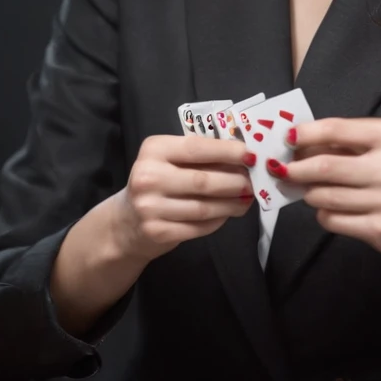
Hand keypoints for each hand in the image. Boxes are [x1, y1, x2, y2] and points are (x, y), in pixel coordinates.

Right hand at [112, 133, 253, 261]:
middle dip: (235, 182)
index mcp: (154, 150)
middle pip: (203, 181)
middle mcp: (148, 177)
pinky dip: (219, 220)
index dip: (227, 152)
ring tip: (247, 199)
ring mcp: (150, 208)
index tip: (251, 155)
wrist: (127, 221)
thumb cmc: (157, 183)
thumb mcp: (170, 160)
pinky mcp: (158, 232)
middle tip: (254, 181)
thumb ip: (200, 156)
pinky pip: (199, 226)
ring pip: (204, 207)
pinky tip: (228, 213)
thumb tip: (243, 158)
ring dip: (232, 204)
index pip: (196, 148)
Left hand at [272, 117, 380, 263]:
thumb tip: (300, 144)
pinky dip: (323, 214)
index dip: (304, 134)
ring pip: (324, 196)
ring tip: (309, 190)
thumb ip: (351, 142)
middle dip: (295, 168)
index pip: (335, 129)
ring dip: (309, 193)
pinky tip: (329, 210)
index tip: (286, 138)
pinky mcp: (379, 229)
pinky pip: (333, 220)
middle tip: (281, 169)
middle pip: (323, 166)